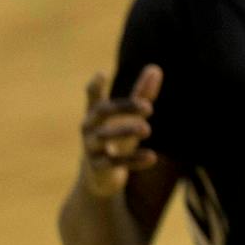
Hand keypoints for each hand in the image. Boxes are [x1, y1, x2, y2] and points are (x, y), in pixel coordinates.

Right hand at [80, 65, 161, 198]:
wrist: (99, 176)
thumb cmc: (115, 138)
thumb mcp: (129, 117)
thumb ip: (141, 95)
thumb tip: (155, 68)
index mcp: (96, 114)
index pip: (93, 97)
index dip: (96, 86)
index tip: (101, 74)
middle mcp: (90, 128)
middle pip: (102, 112)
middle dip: (123, 107)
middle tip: (148, 106)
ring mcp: (91, 148)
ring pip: (103, 137)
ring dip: (126, 131)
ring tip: (147, 129)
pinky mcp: (98, 168)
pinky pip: (114, 163)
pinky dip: (133, 160)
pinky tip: (152, 157)